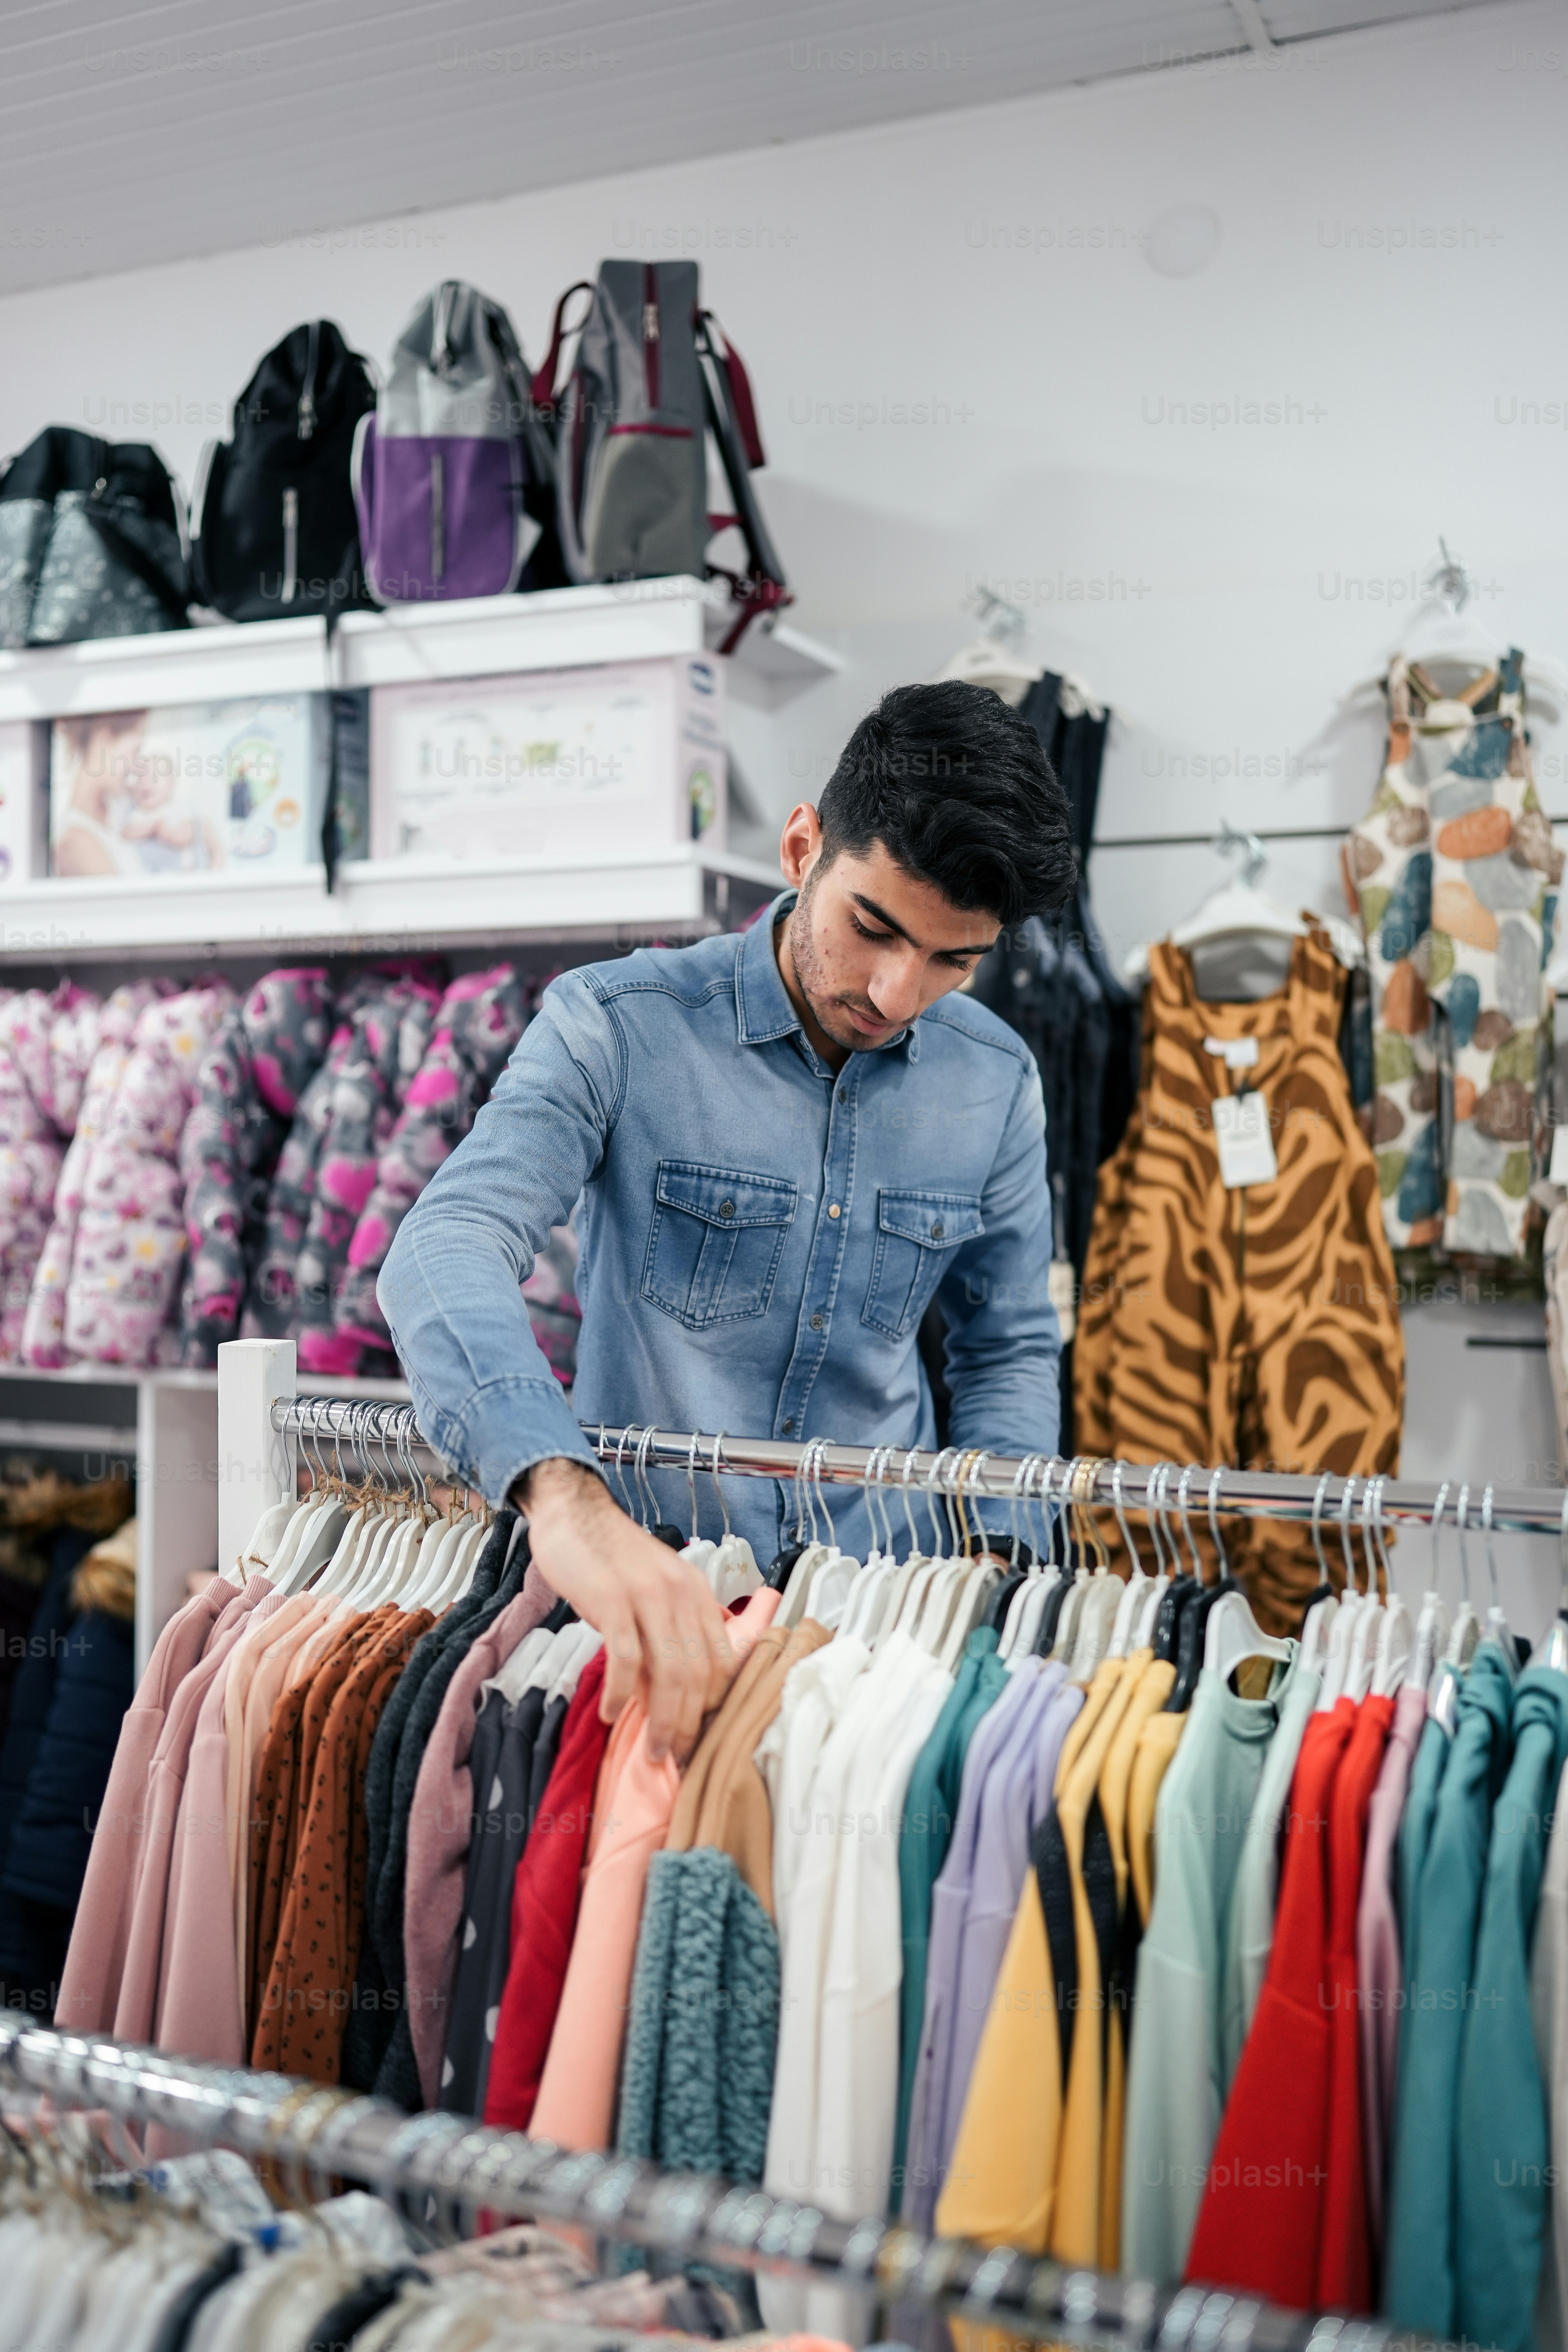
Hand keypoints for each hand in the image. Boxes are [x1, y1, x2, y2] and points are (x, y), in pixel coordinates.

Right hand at [515, 1458, 737, 1761]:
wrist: (574, 1512)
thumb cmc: (610, 1559)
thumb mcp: (650, 1592)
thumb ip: (663, 1636)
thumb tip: (664, 1696)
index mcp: (697, 1592)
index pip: (723, 1659)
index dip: (714, 1705)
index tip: (698, 1735)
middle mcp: (681, 1593)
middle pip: (699, 1673)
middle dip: (689, 1723)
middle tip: (675, 1756)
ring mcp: (648, 1595)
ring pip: (669, 1671)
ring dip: (662, 1718)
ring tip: (653, 1749)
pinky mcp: (613, 1599)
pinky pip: (626, 1657)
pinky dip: (621, 1692)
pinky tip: (613, 1713)